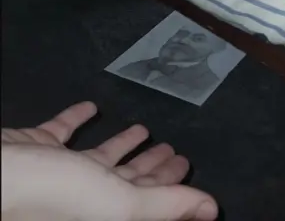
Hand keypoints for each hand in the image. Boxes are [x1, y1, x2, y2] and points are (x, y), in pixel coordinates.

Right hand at [2, 102, 217, 220]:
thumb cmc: (59, 193)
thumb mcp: (122, 202)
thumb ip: (167, 204)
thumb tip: (211, 208)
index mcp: (112, 211)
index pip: (152, 199)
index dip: (172, 184)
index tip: (186, 164)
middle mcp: (89, 196)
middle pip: (131, 180)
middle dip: (153, 166)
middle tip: (173, 150)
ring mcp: (62, 172)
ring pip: (102, 158)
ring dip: (123, 144)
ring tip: (143, 129)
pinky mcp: (41, 148)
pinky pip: (64, 131)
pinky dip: (79, 119)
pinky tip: (92, 108)